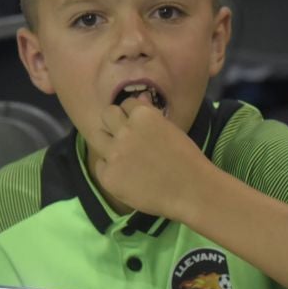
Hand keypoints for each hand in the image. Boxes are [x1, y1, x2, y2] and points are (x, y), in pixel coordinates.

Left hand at [87, 96, 213, 219]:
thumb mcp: (170, 129)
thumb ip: (150, 114)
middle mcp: (124, 130)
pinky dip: (110, 169)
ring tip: (119, 153)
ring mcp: (113, 153)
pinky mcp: (108, 175)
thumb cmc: (187, 159)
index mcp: (143, 115)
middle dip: (114, 122)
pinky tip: (125, 175)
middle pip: (107, 114)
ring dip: (107, 141)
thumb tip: (140, 98)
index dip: (131, 114)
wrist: (191, 190)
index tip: (137, 125)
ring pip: (97, 136)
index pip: (126, 103)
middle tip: (124, 136)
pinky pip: (100, 165)